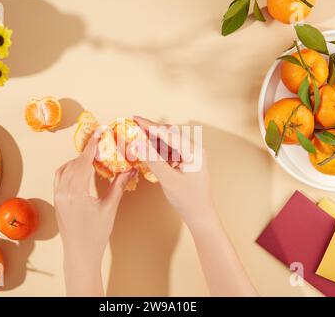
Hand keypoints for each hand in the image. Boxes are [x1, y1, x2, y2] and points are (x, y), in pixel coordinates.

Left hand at [54, 130, 135, 295]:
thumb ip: (118, 185)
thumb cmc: (96, 234)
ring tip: (92, 155)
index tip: (100, 132)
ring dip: (78, 159)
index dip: (93, 145)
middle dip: (88, 150)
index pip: (84, 162)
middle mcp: (63, 192)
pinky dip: (69, 168)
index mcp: (76, 193)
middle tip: (101, 141)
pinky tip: (79, 169)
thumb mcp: (110, 208)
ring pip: (65, 168)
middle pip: (75, 163)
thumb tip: (129, 169)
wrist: (80, 253)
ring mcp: (57, 196)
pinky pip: (60, 177)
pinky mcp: (56, 199)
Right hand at [133, 117, 256, 295]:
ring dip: (154, 141)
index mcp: (194, 151)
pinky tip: (148, 151)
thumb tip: (137, 144)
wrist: (200, 215)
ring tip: (138, 139)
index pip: (168, 133)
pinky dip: (158, 150)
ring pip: (169, 142)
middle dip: (151, 131)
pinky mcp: (187, 162)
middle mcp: (195, 150)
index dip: (150, 125)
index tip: (136, 118)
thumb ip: (152, 160)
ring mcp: (192, 156)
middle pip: (169, 134)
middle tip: (134, 127)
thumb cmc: (188, 199)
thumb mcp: (168, 179)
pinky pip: (171, 151)